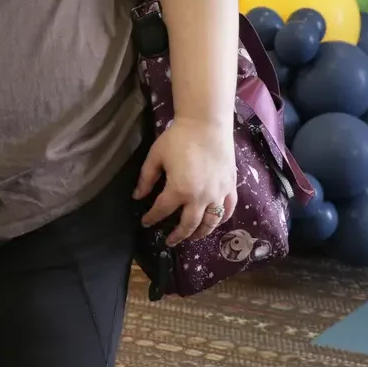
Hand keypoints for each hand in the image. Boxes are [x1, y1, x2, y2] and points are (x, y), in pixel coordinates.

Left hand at [133, 118, 236, 246]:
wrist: (206, 125)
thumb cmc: (177, 138)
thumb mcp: (156, 156)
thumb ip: (146, 178)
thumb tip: (137, 196)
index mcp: (179, 190)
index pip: (162, 210)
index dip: (152, 218)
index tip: (145, 222)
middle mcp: (201, 198)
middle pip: (189, 224)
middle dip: (177, 235)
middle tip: (169, 241)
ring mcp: (218, 194)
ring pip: (210, 223)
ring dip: (200, 233)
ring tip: (191, 237)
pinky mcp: (230, 188)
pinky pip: (228, 210)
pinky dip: (221, 220)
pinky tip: (214, 222)